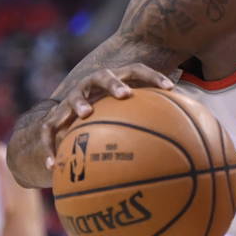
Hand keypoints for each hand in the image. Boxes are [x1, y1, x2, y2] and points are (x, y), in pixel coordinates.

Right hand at [41, 64, 173, 170]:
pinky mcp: (54, 118)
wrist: (69, 116)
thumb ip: (155, 116)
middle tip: (126, 94)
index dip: (154, 76)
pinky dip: (49, 146)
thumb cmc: (110, 112)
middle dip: (114, 84)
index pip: (137, 70)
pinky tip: (53, 166)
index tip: (171, 88)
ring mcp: (72, 99)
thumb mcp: (131, 112)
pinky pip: (48, 131)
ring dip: (79, 103)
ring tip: (86, 114)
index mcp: (116, 80)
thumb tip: (187, 132)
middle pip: (103, 77)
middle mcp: (92, 85)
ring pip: (74, 98)